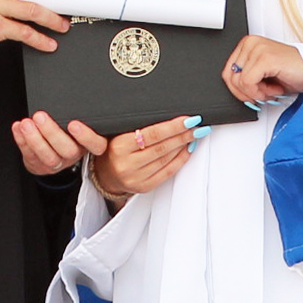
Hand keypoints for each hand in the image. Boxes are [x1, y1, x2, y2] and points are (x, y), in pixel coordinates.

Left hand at [11, 112, 106, 176]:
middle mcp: (74, 155)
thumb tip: (68, 93)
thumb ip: (79, 114)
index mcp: (88, 144)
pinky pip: (30, 155)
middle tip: (40, 116)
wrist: (53, 153)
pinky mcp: (40, 165)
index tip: (73, 124)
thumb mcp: (79, 123)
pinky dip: (22, 140)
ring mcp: (58, 163)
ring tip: (26, 123)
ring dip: (34, 138)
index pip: (96, 145)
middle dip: (51, 132)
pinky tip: (18, 127)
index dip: (86, 137)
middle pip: (67, 150)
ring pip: (48, 156)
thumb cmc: (67, 131)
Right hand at [91, 115, 207, 198]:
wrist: (105, 173)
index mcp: (119, 146)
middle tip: (197, 125)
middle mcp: (126, 164)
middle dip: (183, 134)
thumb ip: (138, 126)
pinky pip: (167, 172)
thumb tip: (166, 115)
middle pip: (162, 147)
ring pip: (166, 159)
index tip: (188, 119)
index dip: (172, 127)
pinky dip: (180, 160)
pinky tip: (187, 150)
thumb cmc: (114, 148)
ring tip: (195, 135)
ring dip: (184, 146)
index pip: (152, 134)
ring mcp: (136, 178)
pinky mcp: (144, 187)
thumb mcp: (119, 133)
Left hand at [222, 35, 302, 105]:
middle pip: (231, 78)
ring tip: (273, 88)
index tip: (252, 94)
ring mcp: (257, 49)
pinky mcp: (265, 58)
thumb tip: (233, 89)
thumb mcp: (261, 75)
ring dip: (257, 93)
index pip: (227, 72)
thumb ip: (244, 77)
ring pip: (239, 82)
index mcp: (247, 44)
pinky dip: (261, 93)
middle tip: (265, 92)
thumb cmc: (292, 73)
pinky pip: (248, 83)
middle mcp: (251, 43)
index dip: (238, 90)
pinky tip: (275, 89)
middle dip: (248, 92)